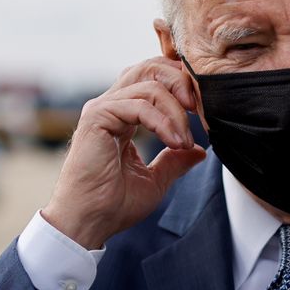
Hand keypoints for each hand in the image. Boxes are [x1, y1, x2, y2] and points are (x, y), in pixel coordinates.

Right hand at [41, 57, 205, 248]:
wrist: (88, 222)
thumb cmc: (113, 204)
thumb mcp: (155, 180)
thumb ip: (175, 160)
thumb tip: (200, 151)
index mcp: (123, 115)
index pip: (154, 79)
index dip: (181, 86)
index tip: (201, 112)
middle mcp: (111, 105)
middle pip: (151, 68)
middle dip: (181, 83)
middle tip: (199, 110)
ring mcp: (102, 108)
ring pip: (149, 84)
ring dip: (176, 112)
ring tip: (184, 142)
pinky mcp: (97, 117)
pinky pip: (139, 105)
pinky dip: (163, 122)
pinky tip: (175, 143)